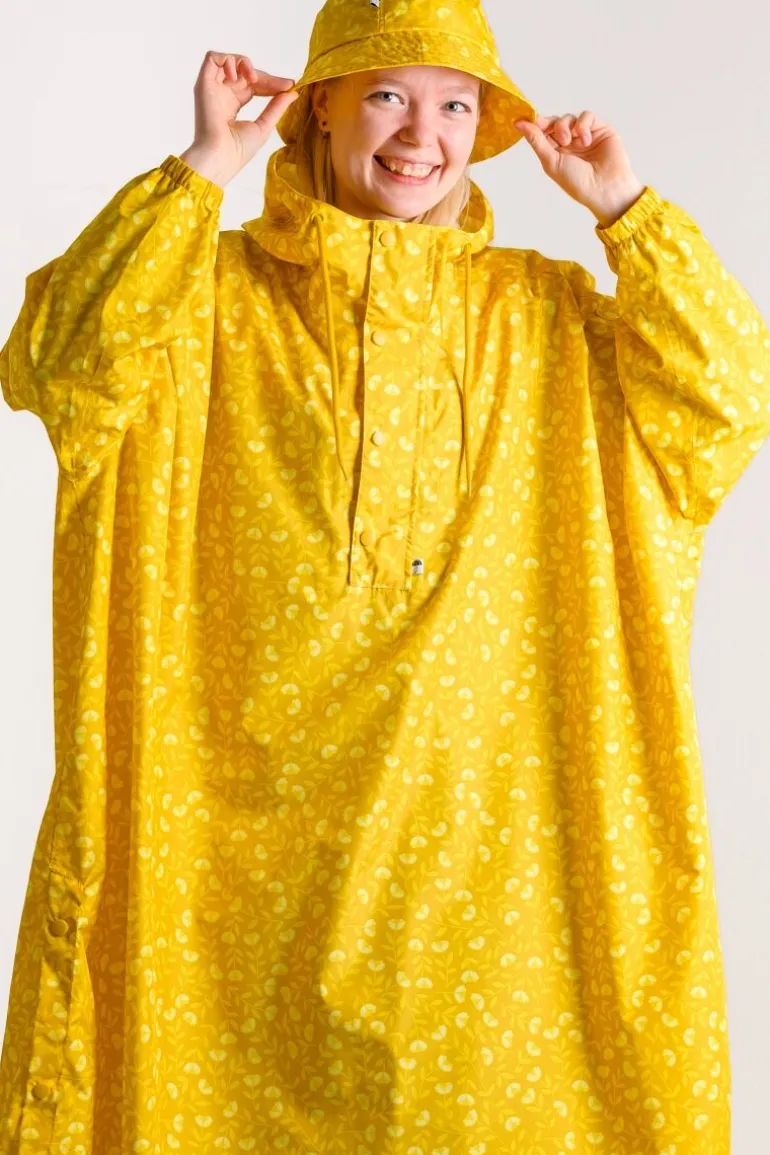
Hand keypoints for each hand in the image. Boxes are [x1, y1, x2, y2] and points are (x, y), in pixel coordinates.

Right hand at [180, 52, 299, 187]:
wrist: (221, 156)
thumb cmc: (239, 150)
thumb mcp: (264, 125)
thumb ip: (276, 106)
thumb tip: (292, 91)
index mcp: (234, 105)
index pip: (254, 85)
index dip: (271, 83)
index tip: (289, 85)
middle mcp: (222, 94)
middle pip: (245, 73)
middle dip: (265, 76)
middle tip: (283, 85)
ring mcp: (213, 88)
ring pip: (229, 61)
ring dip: (244, 63)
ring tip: (254, 80)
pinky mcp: (204, 84)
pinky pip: (212, 58)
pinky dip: (227, 61)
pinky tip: (236, 78)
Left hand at [514, 112, 644, 227]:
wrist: (605, 188)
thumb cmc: (577, 182)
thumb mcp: (551, 161)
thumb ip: (536, 140)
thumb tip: (518, 123)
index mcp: (556, 153)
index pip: (543, 132)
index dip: (536, 125)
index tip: (529, 120)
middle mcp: (570, 143)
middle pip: (555, 122)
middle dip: (551, 124)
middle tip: (551, 131)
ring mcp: (585, 135)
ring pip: (569, 117)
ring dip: (566, 126)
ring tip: (569, 141)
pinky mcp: (600, 129)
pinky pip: (587, 116)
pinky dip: (583, 125)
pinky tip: (585, 140)